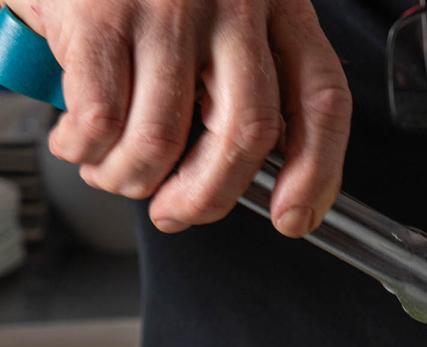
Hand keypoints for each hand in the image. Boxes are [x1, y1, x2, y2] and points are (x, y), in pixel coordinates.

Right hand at [9, 0, 351, 236]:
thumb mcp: (226, 18)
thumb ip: (252, 84)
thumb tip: (260, 177)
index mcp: (279, 5)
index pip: (322, 98)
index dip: (316, 172)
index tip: (293, 218)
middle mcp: (234, 1)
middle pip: (247, 133)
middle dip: (208, 197)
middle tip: (175, 213)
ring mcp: (167, 5)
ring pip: (163, 140)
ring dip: (132, 180)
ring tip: (115, 175)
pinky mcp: (99, 11)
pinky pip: (101, 121)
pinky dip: (85, 152)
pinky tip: (79, 145)